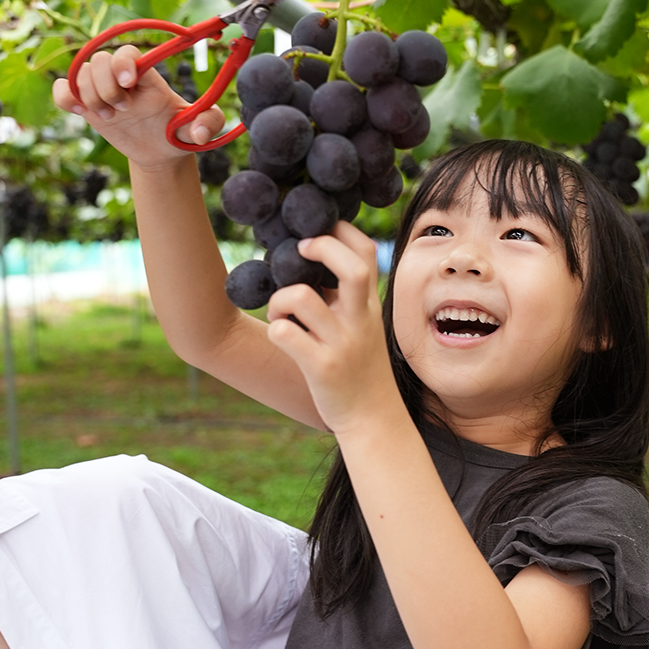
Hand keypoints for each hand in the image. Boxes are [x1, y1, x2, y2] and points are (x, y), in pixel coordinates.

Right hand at [52, 45, 223, 171]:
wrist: (161, 152)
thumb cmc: (179, 134)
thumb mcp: (201, 129)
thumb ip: (209, 123)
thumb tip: (198, 133)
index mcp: (148, 77)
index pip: (128, 52)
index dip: (123, 62)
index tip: (130, 83)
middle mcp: (122, 78)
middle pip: (100, 59)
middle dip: (106, 84)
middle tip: (122, 109)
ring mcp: (103, 90)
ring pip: (81, 74)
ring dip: (90, 96)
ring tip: (109, 117)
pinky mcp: (87, 105)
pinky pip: (64, 90)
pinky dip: (65, 97)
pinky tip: (79, 111)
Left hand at [265, 221, 399, 435]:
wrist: (373, 418)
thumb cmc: (361, 368)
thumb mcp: (364, 327)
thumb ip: (348, 297)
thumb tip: (316, 261)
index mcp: (369, 305)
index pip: (366, 252)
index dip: (341, 230)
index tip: (317, 232)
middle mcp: (359, 320)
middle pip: (351, 268)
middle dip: (320, 247)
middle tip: (298, 253)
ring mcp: (341, 344)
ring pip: (302, 297)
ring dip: (280, 298)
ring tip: (280, 312)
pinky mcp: (321, 368)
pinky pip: (284, 334)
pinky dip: (275, 329)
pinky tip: (280, 336)